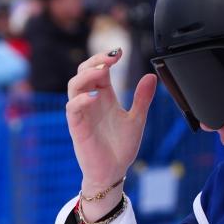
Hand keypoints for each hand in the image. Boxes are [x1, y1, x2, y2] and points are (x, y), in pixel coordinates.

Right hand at [65, 49, 156, 200]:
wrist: (113, 172)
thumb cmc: (120, 147)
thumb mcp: (137, 119)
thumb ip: (142, 99)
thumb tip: (151, 76)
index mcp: (104, 97)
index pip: (99, 69)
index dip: (106, 58)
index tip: (120, 51)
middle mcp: (91, 102)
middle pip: (83, 72)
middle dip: (95, 61)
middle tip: (111, 57)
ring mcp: (83, 113)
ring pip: (73, 86)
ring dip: (86, 76)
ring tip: (102, 71)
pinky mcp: (77, 128)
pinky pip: (72, 109)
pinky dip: (81, 100)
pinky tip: (94, 97)